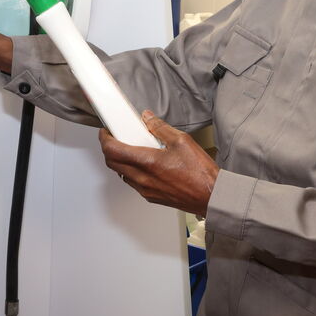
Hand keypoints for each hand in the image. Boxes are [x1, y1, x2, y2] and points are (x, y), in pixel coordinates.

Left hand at [98, 111, 218, 216]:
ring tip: (131, 149)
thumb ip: (160, 128)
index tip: (106, 131)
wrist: (211, 196)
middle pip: (112, 163)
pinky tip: (144, 163)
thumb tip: (148, 119)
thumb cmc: (200, 173)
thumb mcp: (181, 141)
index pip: (112, 150)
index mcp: (147, 162)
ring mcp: (145, 189)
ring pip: (122, 173)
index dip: (105, 139)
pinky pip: (133, 183)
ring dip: (120, 160)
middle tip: (115, 137)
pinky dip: (131, 171)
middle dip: (109, 148)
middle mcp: (142, 178)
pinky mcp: (151, 197)